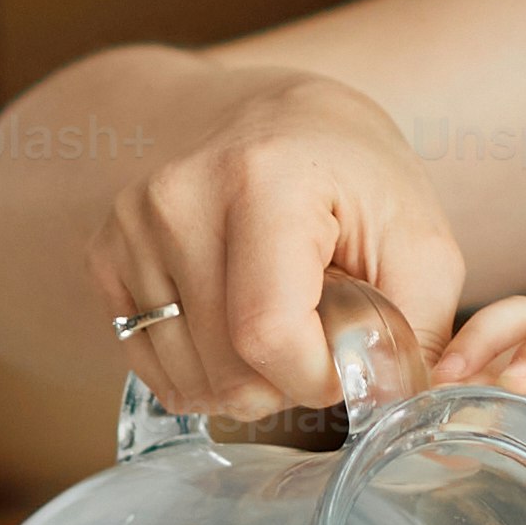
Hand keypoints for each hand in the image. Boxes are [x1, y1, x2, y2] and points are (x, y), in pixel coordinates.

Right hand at [88, 66, 467, 418]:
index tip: (350, 355)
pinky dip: (202, 371)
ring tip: (279, 321)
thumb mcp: (420, 241)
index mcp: (263, 180)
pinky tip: (233, 324)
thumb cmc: (357, 180)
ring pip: (187, 381)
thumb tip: (392, 404)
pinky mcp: (106, 253)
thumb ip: (415, 329)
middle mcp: (180, 197)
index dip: (318, 377)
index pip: (268, 334)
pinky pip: (150, 366)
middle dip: (288, 383)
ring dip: (245, 382)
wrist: (277, 120)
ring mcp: (133, 226)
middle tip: (320, 333)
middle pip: (226, 369)